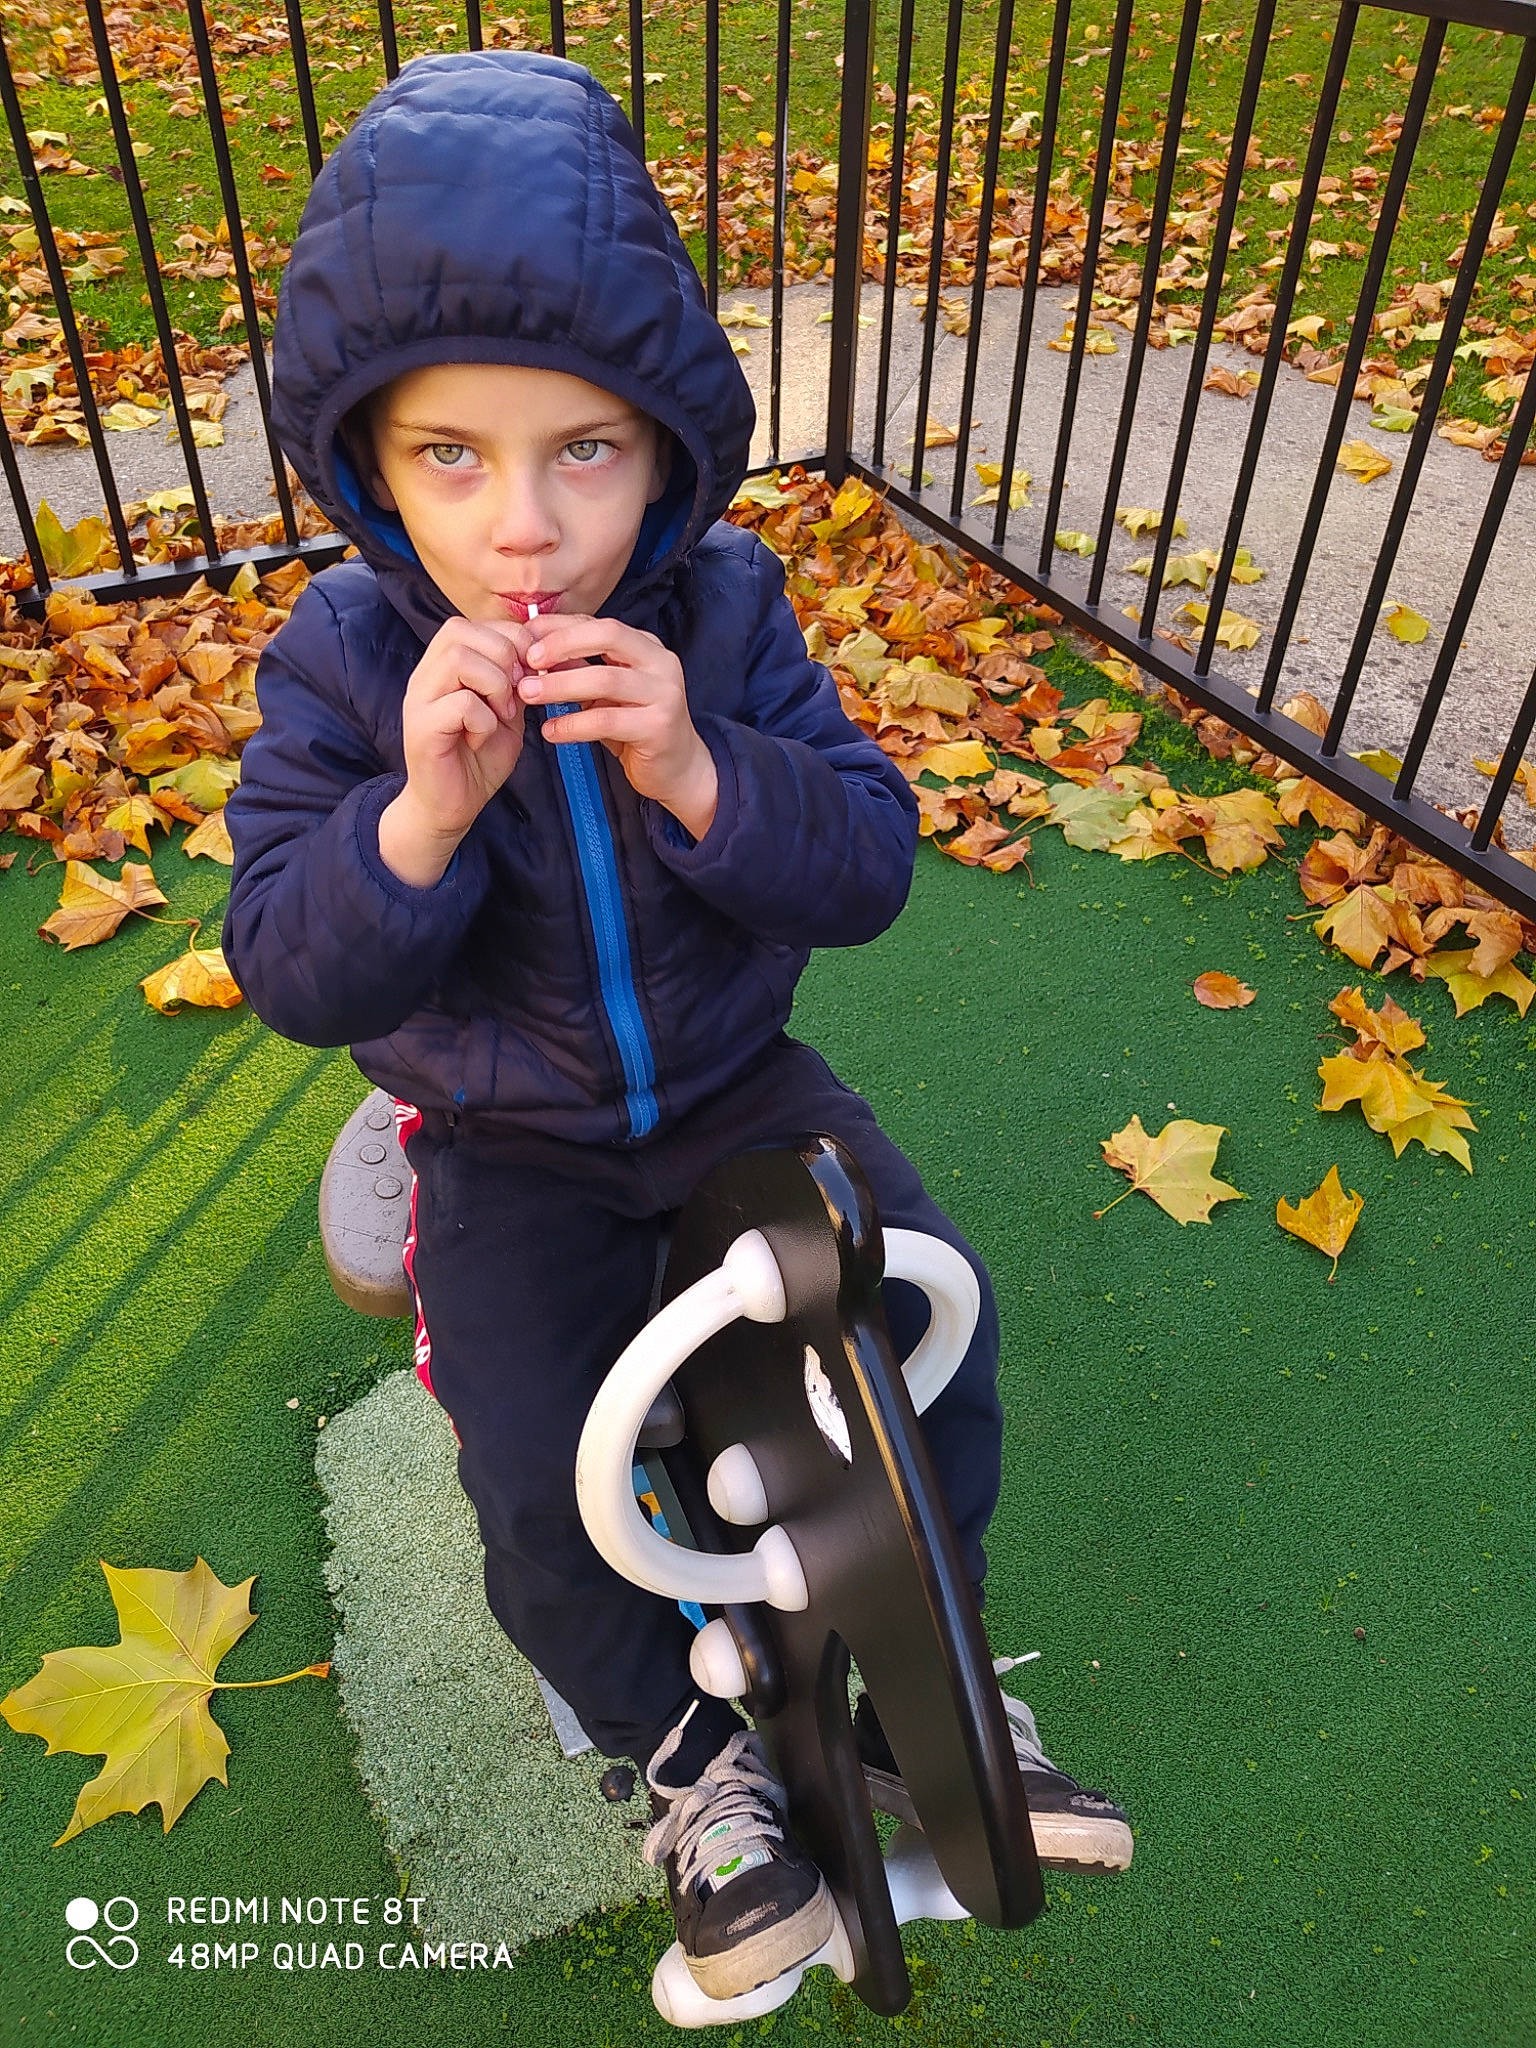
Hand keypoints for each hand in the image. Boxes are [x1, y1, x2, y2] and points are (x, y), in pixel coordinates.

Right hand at [398, 615, 534, 843]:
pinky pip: (461, 704)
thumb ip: (518, 680)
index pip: (474, 623)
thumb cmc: (479, 757)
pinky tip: (482, 738)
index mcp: (444, 665)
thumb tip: (540, 653)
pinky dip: (484, 720)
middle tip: (517, 695)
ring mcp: (420, 699)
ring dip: (495, 684)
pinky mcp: (421, 727)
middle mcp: (426, 675)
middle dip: (504, 657)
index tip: (529, 674)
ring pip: (459, 658)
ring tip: (502, 714)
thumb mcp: (507, 710)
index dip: (510, 640)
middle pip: (461, 630)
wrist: (452, 806)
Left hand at [520, 613, 717, 838]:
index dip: (560, 626)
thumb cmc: (636, 727)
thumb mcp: (606, 693)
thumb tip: (534, 653)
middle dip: (563, 644)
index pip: (599, 624)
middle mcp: (661, 663)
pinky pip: (607, 720)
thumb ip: (578, 669)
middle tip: (528, 660)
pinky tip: (551, 731)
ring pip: (606, 679)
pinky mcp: (659, 727)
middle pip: (608, 636)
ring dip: (561, 685)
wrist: (678, 769)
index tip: (526, 634)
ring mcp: (664, 694)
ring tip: (529, 695)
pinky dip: (573, 725)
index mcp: (647, 647)